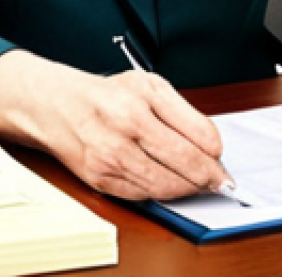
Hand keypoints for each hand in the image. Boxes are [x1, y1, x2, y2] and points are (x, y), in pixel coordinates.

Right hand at [0, 50, 229, 199]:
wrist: (58, 106)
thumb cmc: (108, 94)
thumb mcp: (149, 85)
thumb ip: (183, 112)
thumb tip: (212, 144)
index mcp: (142, 98)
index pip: (196, 134)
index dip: (216, 152)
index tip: (223, 159)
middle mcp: (125, 126)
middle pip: (184, 163)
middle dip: (208, 175)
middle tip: (219, 179)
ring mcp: (111, 156)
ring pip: (165, 185)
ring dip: (187, 189)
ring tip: (197, 183)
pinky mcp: (100, 179)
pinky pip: (142, 195)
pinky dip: (160, 193)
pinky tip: (168, 184)